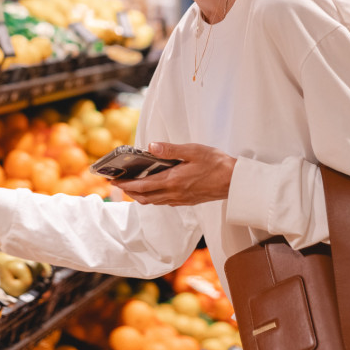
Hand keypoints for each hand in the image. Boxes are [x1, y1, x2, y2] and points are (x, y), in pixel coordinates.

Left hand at [114, 142, 235, 205]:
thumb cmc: (216, 164)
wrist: (235, 182)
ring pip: (153, 201)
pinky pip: (164, 202)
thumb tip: (150, 147)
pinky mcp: (187, 201)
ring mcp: (180, 199)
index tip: (114, 181)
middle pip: (144, 197)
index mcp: (173, 181)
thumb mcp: (193, 151)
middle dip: (129, 191)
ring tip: (131, 187)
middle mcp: (174, 193)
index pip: (142, 186)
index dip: (126, 184)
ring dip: (140, 196)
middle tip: (118, 184)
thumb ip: (170, 150)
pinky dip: (153, 197)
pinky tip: (154, 189)